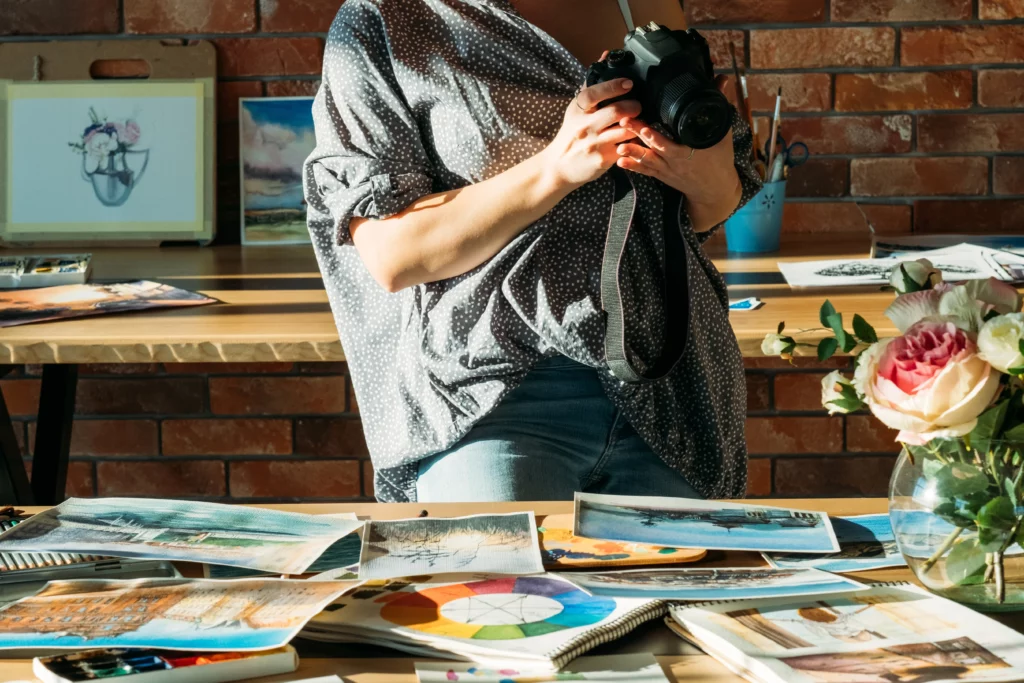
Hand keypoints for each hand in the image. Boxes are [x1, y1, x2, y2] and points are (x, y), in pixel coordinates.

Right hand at [541, 72, 640, 190]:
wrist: (559, 167)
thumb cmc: (571, 135)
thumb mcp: (575, 110)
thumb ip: (591, 84)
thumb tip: (605, 56)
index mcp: (578, 110)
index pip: (594, 93)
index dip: (613, 86)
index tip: (628, 83)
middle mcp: (585, 126)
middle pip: (615, 112)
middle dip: (633, 106)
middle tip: (638, 106)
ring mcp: (594, 144)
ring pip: (624, 130)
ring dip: (637, 124)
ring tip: (639, 122)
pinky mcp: (603, 160)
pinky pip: (626, 147)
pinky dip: (634, 141)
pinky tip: (636, 138)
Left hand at [614, 75, 741, 230]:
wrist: (716, 190)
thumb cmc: (720, 159)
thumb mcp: (722, 132)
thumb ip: (720, 103)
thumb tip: (722, 79)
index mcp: (689, 152)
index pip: (670, 143)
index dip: (656, 137)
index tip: (644, 127)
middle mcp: (675, 162)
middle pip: (653, 148)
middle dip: (638, 136)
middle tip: (624, 123)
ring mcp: (667, 170)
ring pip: (647, 161)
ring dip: (632, 153)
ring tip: (619, 146)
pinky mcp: (662, 175)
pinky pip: (646, 171)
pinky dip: (634, 167)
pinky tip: (621, 161)